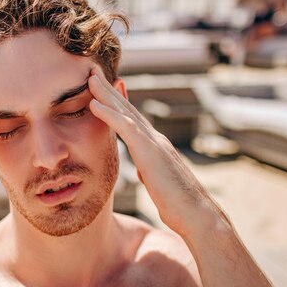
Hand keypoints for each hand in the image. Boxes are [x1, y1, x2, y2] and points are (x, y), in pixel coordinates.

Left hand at [87, 69, 225, 236]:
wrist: (196, 215)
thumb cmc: (178, 205)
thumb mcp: (157, 183)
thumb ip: (150, 171)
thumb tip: (144, 170)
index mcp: (154, 147)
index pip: (132, 120)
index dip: (117, 102)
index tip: (103, 89)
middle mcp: (155, 139)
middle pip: (127, 109)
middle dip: (109, 90)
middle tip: (92, 72)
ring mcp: (154, 143)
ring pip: (126, 112)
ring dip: (106, 94)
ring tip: (90, 78)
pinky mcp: (150, 152)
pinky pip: (126, 128)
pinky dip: (109, 114)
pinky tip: (94, 103)